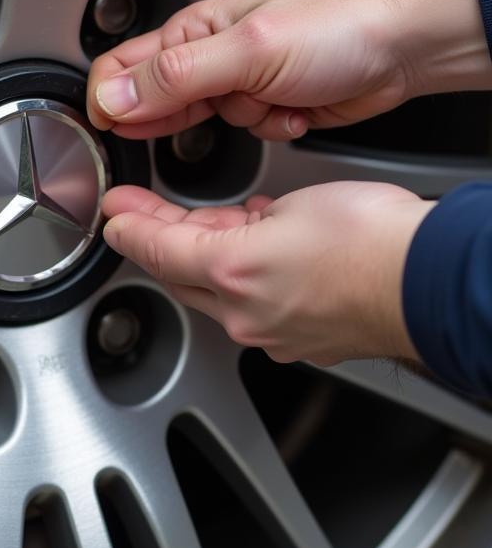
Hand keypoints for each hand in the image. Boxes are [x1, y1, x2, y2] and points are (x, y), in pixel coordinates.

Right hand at [87, 0, 488, 140]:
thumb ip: (175, 78)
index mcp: (193, 31)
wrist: (402, 46)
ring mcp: (237, 83)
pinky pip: (245, 135)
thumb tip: (114, 96)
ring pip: (204, 123)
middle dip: (180, 118)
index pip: (123, 67)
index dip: (110, 100)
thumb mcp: (246, 51)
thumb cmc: (337, 26)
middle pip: (157, 100)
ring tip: (267, 100)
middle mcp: (209, 56)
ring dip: (240, 122)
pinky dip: (270, 130)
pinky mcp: (264, 107)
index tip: (113, 128)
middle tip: (209, 113)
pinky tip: (292, 110)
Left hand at [102, 182, 433, 365]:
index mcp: (232, 272)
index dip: (129, 227)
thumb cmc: (376, 240)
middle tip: (139, 214)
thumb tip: (234, 223)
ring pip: (215, 293)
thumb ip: (244, 220)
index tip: (114, 215)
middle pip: (179, 274)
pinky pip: (252, 307)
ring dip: (203, 259)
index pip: (156, 250)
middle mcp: (243, 313)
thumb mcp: (291, 205)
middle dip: (158, 240)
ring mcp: (270, 334)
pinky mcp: (298, 342)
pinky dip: (245, 280)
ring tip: (206, 224)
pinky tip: (258, 253)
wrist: (432, 281)